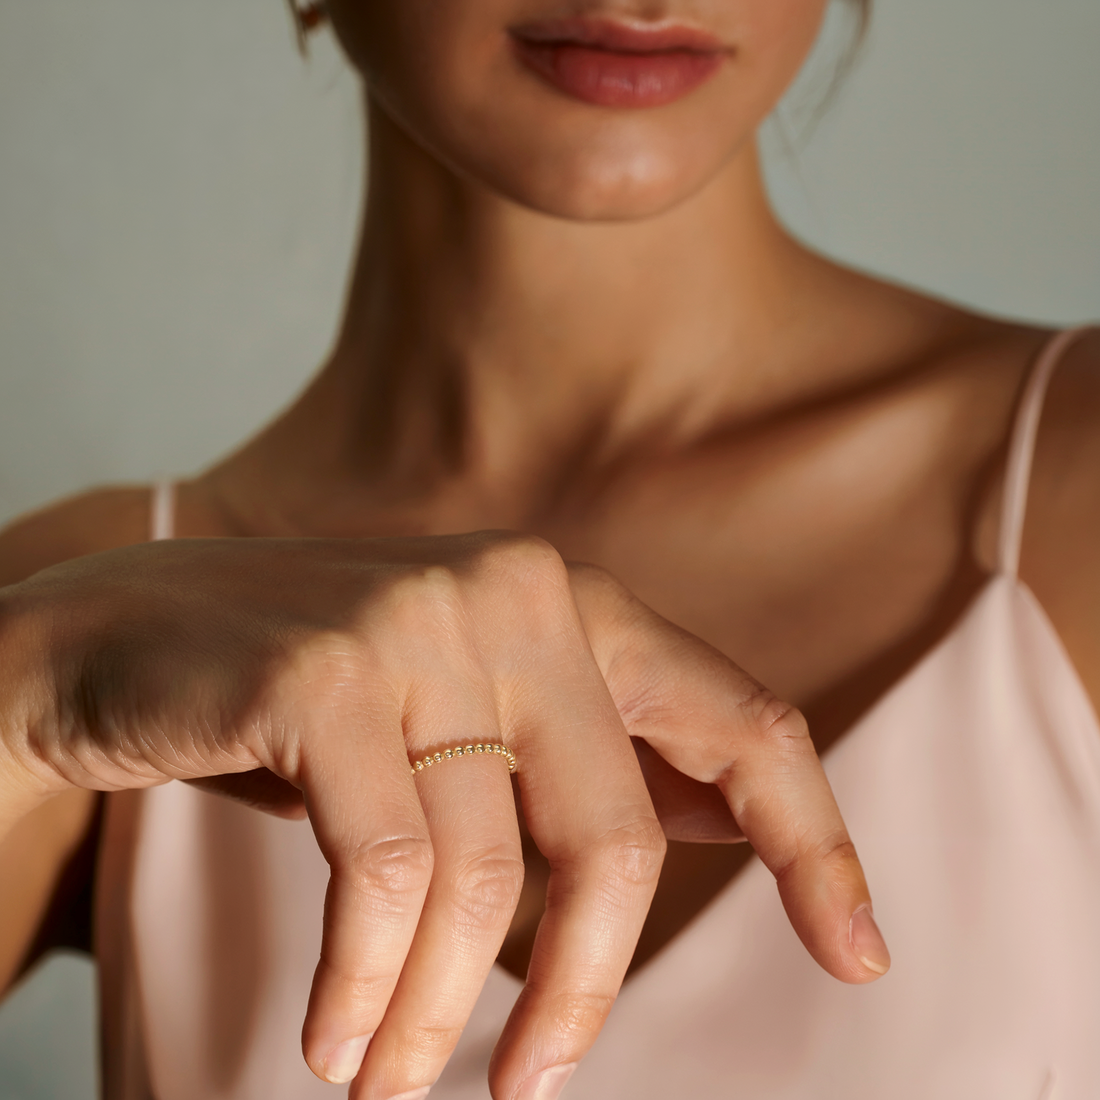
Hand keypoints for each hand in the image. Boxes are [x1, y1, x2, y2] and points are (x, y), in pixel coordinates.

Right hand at [0, 533, 885, 1099]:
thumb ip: (591, 758)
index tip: (859, 961)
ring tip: (383, 1078)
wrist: (132, 632)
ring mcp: (423, 622)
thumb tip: (726, 831)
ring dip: (438, 1014)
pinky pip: (385, 876)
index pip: (745, 724)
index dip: (816, 846)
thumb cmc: (321, 698)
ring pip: (487, 876)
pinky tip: (333, 1038)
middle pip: (619, 836)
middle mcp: (521, 594)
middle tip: (528, 1088)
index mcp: (580, 604)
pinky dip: (365, 983)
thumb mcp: (476, 718)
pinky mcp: (325, 671)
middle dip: (583, 990)